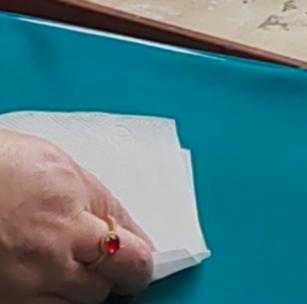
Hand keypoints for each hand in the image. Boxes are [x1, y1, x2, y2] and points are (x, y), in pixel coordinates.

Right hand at [0, 131, 154, 301]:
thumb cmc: (4, 166)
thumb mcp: (67, 172)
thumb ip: (104, 206)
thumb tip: (135, 234)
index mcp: (70, 219)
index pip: (131, 258)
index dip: (140, 262)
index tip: (143, 261)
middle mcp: (47, 258)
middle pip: (104, 287)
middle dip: (111, 273)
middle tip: (103, 258)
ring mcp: (20, 286)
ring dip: (80, 287)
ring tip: (65, 259)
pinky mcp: (3, 301)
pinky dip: (50, 298)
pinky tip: (45, 275)